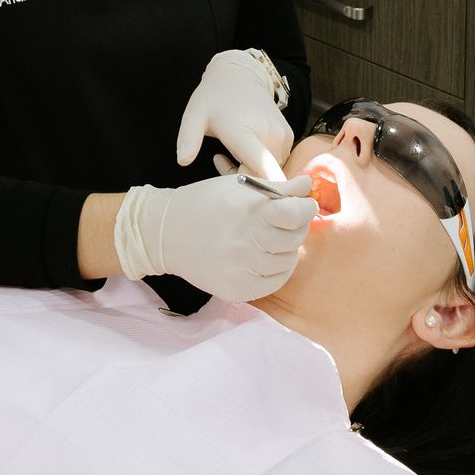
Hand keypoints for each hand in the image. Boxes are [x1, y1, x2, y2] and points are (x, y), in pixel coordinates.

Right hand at [115, 174, 318, 301]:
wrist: (166, 233)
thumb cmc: (206, 202)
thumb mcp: (237, 185)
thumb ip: (276, 188)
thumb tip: (307, 186)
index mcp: (245, 208)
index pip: (294, 214)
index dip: (305, 209)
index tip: (304, 206)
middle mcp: (243, 239)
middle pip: (295, 238)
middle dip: (297, 227)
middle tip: (285, 222)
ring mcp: (239, 267)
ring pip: (287, 261)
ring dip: (286, 249)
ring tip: (271, 239)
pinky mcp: (235, 289)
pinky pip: (274, 283)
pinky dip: (278, 271)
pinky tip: (267, 258)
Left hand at [176, 49, 293, 180]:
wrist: (239, 75)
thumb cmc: (213, 97)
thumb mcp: (194, 115)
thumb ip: (188, 139)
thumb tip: (182, 161)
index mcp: (244, 131)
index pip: (264, 167)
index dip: (266, 189)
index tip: (258, 203)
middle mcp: (269, 135)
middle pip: (262, 175)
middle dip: (243, 178)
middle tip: (221, 161)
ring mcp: (283, 136)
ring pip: (270, 170)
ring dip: (252, 170)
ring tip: (233, 151)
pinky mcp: (289, 137)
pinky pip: (276, 161)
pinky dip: (262, 162)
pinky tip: (247, 148)